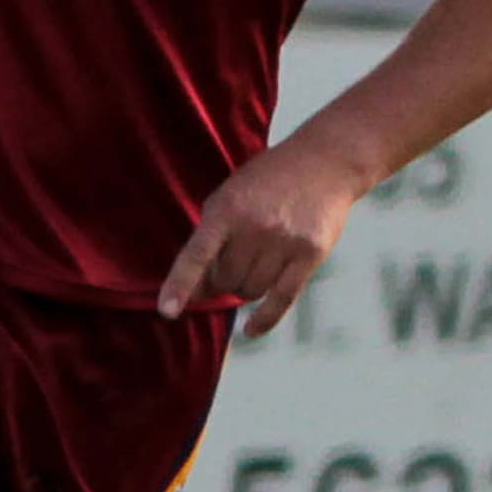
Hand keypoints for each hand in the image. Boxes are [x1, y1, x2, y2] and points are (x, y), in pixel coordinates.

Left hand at [157, 136, 361, 337]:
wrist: (324, 162)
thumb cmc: (267, 181)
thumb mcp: (230, 195)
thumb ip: (210, 238)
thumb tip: (196, 290)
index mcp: (228, 209)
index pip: (197, 254)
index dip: (180, 284)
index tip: (167, 311)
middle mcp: (256, 227)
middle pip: (225, 280)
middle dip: (221, 280)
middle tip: (231, 261)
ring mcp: (285, 242)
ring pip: (250, 291)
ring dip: (244, 289)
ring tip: (252, 265)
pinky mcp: (310, 254)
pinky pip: (281, 299)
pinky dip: (264, 319)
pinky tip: (250, 330)